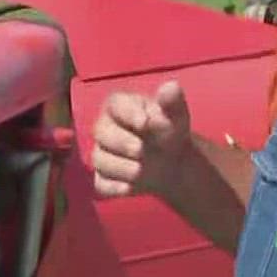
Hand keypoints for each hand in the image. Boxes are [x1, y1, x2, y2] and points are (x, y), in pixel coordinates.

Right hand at [89, 81, 194, 200]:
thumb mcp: (177, 116)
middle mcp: (106, 127)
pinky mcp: (104, 177)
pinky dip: (114, 187)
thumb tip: (171, 87)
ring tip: (141, 171)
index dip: (128, 113)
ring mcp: (103, 153)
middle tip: (141, 150)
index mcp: (121, 106)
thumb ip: (173, 102)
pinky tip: (130, 188)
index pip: (115, 104)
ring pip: (99, 160)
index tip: (145, 123)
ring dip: (121, 167)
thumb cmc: (169, 131)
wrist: (173, 162)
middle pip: (101, 132)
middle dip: (121, 142)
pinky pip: (101, 183)